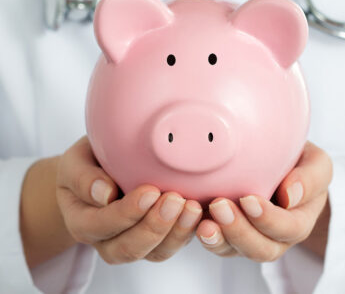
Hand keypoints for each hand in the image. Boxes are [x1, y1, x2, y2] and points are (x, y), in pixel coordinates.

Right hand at [56, 137, 202, 263]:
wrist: (99, 173)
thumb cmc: (87, 164)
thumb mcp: (75, 162)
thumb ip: (83, 176)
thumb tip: (104, 193)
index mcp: (82, 221)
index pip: (100, 226)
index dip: (125, 213)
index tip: (149, 191)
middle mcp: (106, 240)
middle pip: (129, 248)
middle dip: (154, 227)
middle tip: (173, 200)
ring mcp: (133, 241)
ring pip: (155, 252)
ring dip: (176, 233)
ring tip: (192, 207)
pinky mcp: (157, 237)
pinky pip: (173, 244)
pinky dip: (188, 231)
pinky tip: (200, 211)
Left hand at [195, 141, 332, 261]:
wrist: (280, 164)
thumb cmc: (299, 163)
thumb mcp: (315, 163)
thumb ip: (310, 177)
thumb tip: (290, 195)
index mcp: (300, 220)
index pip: (289, 229)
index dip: (269, 220)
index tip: (249, 199)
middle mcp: (275, 236)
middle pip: (260, 249)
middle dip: (239, 231)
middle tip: (220, 206)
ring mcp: (250, 237)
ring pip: (234, 251)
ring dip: (219, 238)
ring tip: (204, 222)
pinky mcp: (228, 232)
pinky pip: (216, 242)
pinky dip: (203, 234)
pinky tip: (193, 220)